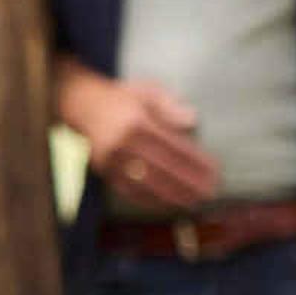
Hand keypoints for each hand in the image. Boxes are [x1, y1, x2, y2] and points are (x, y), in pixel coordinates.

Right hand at [69, 73, 220, 208]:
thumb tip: (192, 119)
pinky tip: (166, 204)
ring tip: (193, 202)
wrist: (81, 103)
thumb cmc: (122, 96)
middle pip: (162, 167)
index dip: (195, 161)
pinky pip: (127, 189)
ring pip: (146, 181)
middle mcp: (122, 141)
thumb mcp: (147, 90)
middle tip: (209, 193)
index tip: (214, 171)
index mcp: (137, 121)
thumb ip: (169, 105)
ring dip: (171, 194)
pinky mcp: (102, 169)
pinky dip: (148, 198)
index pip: (173, 146)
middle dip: (188, 182)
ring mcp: (111, 158)